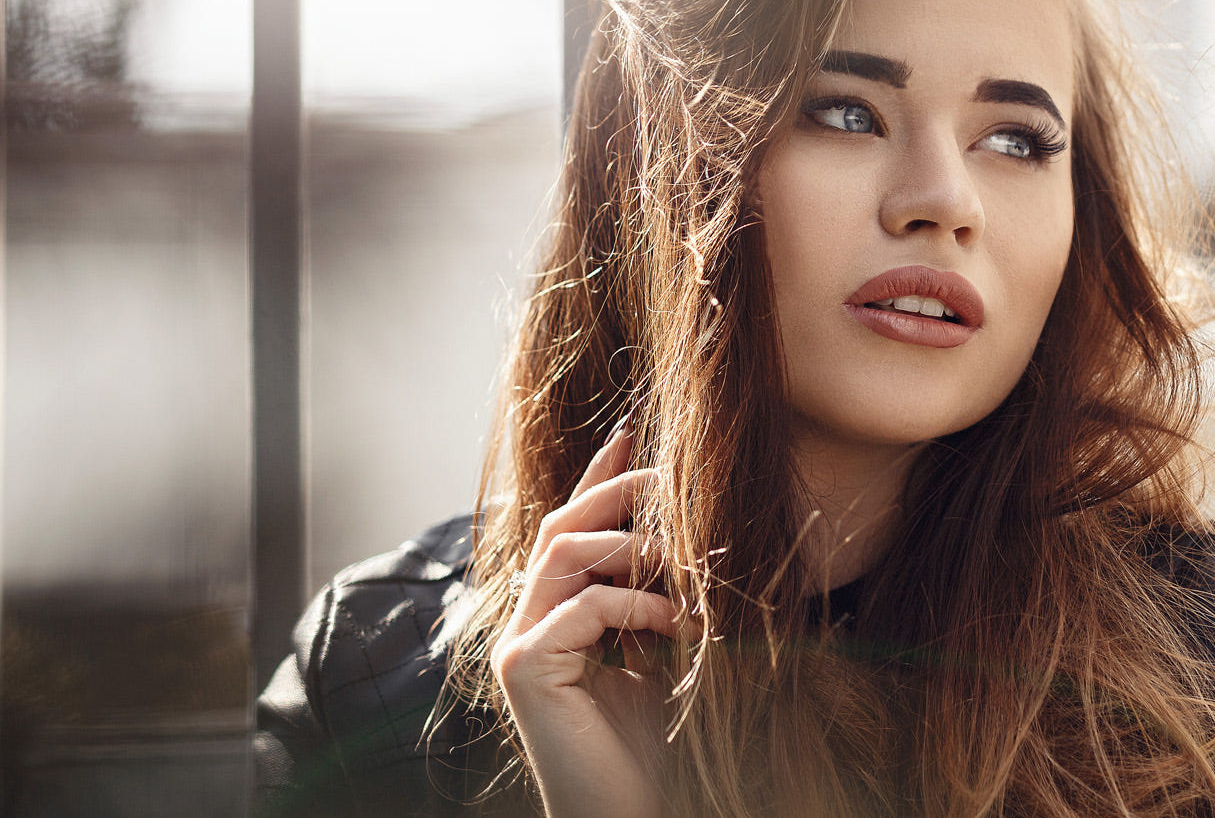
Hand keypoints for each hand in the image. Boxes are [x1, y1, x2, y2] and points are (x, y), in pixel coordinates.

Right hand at [491, 425, 691, 817]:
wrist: (632, 816)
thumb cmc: (657, 749)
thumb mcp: (664, 652)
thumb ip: (660, 595)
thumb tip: (697, 529)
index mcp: (554, 616)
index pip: (569, 526)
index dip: (598, 476)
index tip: (633, 434)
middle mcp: (526, 623)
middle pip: (562, 526)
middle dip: (617, 492)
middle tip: (671, 476)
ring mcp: (518, 645)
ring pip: (564, 553)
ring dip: (633, 546)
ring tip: (685, 560)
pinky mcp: (525, 670)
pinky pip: (579, 607)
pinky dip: (635, 603)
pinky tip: (678, 622)